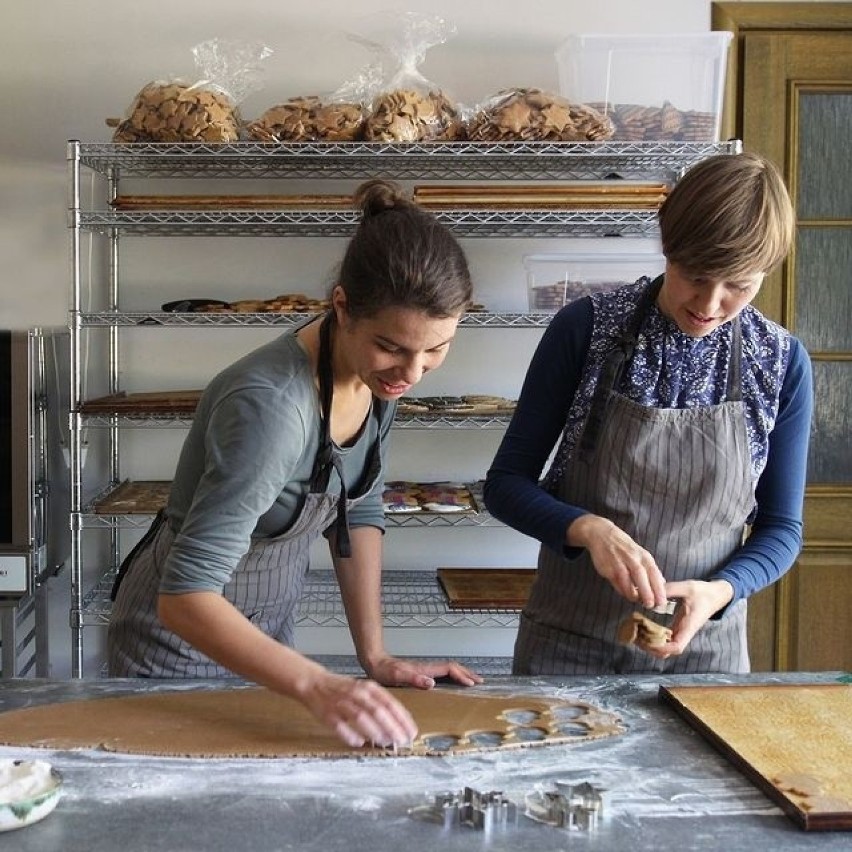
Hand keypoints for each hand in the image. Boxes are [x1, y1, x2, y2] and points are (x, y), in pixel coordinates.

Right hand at [298, 670, 418, 747]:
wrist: (314, 683)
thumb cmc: (344, 690)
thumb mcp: (364, 690)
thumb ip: (379, 704)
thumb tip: (397, 725)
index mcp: (368, 687)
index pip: (390, 702)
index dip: (402, 718)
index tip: (411, 732)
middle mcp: (356, 693)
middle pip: (378, 710)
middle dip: (392, 727)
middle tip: (403, 741)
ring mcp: (341, 703)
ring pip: (361, 717)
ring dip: (375, 731)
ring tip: (386, 743)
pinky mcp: (327, 714)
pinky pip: (340, 726)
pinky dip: (350, 735)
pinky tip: (359, 743)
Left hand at [365, 655, 483, 688]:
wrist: (375, 663)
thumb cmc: (384, 672)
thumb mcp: (397, 677)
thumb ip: (414, 679)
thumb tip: (432, 683)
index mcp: (425, 669)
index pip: (449, 669)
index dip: (462, 675)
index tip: (472, 683)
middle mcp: (428, 668)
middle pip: (453, 667)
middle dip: (467, 673)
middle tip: (481, 681)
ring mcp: (425, 670)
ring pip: (449, 669)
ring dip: (462, 673)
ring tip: (473, 681)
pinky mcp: (421, 673)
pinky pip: (443, 673)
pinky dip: (453, 676)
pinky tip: (453, 682)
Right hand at [567, 514, 666, 608]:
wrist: (602, 535)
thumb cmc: (624, 547)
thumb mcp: (641, 554)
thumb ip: (650, 569)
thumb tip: (662, 583)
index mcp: (643, 555)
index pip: (654, 573)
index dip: (658, 589)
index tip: (662, 602)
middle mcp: (632, 558)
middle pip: (641, 576)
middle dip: (647, 593)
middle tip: (651, 605)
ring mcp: (619, 563)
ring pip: (627, 581)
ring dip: (633, 594)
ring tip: (637, 601)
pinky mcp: (607, 568)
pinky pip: (616, 583)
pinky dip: (622, 591)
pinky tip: (626, 594)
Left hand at [640, 579, 734, 658]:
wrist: (715, 595)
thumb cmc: (702, 592)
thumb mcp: (686, 587)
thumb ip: (669, 589)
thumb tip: (649, 594)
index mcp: (689, 626)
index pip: (677, 646)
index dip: (662, 647)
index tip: (647, 639)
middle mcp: (684, 633)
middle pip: (668, 652)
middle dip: (651, 648)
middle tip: (635, 634)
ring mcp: (680, 632)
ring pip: (665, 648)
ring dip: (650, 644)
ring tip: (636, 631)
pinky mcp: (677, 629)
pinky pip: (664, 640)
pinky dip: (653, 638)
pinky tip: (642, 627)